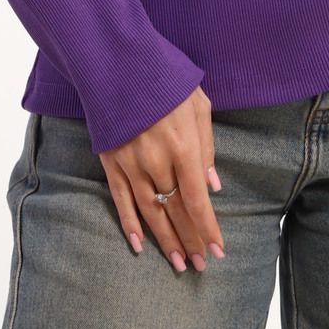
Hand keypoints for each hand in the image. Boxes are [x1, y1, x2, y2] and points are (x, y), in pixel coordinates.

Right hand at [98, 85, 225, 273]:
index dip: (208, 229)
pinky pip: (120, 200)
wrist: (120, 62)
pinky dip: (130, 224)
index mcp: (183, 146)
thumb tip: (212, 187)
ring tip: (177, 263)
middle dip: (190, 241)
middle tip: (200, 266)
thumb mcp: (198, 105)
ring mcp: (130, 163)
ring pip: (150, 212)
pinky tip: (139, 245)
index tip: (218, 252)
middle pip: (175, 212)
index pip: (197, 200)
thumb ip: (207, 147)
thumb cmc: (166, 79)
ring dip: (164, 240)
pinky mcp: (111, 161)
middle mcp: (156, 161)